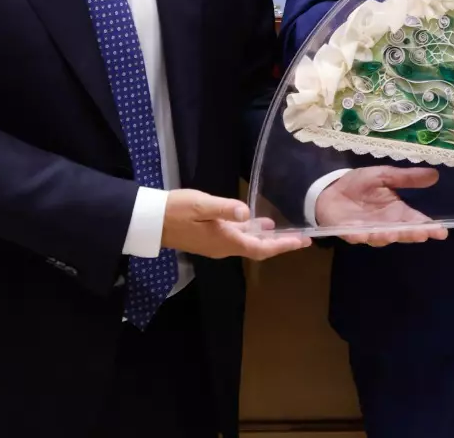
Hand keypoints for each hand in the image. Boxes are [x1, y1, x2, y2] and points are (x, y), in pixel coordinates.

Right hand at [161, 188, 309, 260]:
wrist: (151, 221)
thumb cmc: (176, 210)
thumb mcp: (201, 205)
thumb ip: (224, 208)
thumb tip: (246, 213)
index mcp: (225, 240)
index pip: (261, 248)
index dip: (282, 246)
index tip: (302, 242)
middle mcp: (224, 247)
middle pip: (258, 248)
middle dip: (280, 243)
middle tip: (301, 238)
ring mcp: (216, 244)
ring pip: (248, 244)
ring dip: (266, 238)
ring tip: (284, 230)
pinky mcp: (209, 239)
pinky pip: (237, 239)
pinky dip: (251, 232)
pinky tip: (255, 222)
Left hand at [317, 167, 450, 245]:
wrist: (329, 189)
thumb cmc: (358, 184)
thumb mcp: (383, 175)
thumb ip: (406, 178)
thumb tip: (435, 175)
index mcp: (396, 211)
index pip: (416, 221)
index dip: (428, 227)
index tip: (442, 231)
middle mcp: (386, 224)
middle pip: (402, 232)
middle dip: (412, 234)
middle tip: (423, 234)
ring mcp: (368, 230)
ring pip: (381, 236)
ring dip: (387, 235)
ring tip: (394, 232)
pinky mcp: (348, 232)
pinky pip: (355, 235)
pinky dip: (360, 236)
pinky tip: (363, 235)